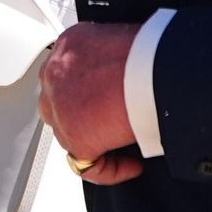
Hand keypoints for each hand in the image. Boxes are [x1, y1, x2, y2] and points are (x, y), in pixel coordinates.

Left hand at [38, 21, 143, 184]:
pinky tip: (132, 166)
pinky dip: (110, 170)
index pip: (67, 73)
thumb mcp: (122, 41)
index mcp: (71, 45)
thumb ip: (112, 56)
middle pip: (58, 102)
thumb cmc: (152, 52)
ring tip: (124, 144)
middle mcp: (56, 72)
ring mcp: (60, 107)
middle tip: (112, 123)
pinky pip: (85, 165)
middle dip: (82, 115)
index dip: (86, 91)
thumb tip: (123, 71)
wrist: (155, 69)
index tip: (108, 99)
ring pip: (67, 132)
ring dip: (95, 141)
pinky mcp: (75, 137)